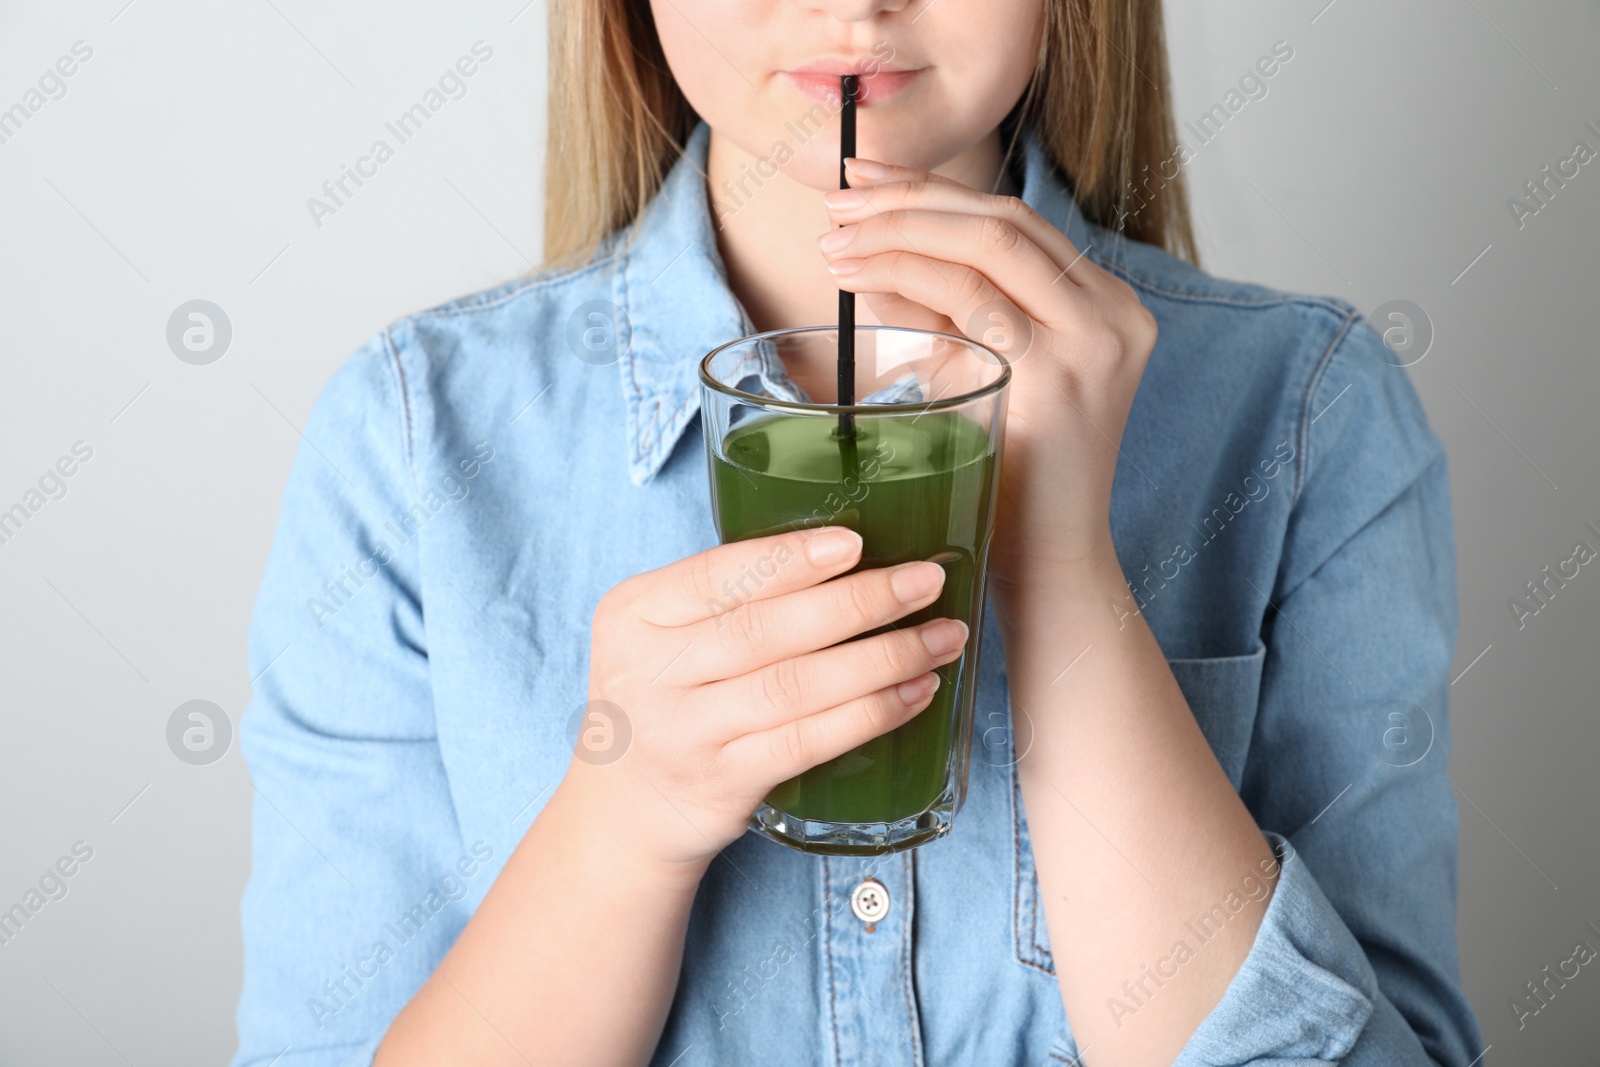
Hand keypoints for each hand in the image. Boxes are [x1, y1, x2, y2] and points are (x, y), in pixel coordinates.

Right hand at [563, 525, 969, 875]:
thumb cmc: (668, 696)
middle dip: (858, 602)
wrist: (627, 808)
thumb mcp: (662, 634)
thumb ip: (728, 596)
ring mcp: (685, 734)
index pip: (717, 574)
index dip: (790, 559)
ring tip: (940, 637)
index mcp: (634, 614)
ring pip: (797, 687)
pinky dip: (871, 713)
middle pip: (766, 630)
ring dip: (882, 658)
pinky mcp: (723, 783)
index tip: (855, 544)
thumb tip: (850, 555)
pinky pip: (809, 741)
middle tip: (925, 582)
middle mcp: (650, 673)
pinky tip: (915, 691)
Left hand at [819, 157, 1157, 591]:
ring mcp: (1096, 342)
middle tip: (838, 198)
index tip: (865, 182)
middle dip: (909, 197)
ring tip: (833, 238)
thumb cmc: (1007, 483)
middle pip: (1003, 218)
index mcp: (1106, 307)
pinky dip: (904, 273)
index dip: (933, 191)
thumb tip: (871, 252)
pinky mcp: (1062, 377)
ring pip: (987, 243)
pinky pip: (971, 297)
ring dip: (897, 229)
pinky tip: (853, 275)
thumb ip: (946, 317)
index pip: (1014, 221)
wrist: (1050, 570)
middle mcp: (1115, 315)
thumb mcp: (983, 377)